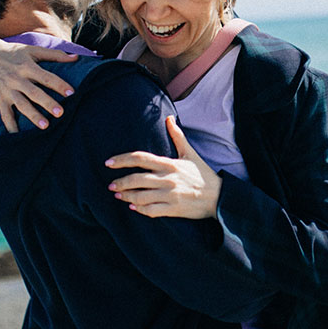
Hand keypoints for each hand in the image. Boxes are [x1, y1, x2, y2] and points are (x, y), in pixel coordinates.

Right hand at [0, 38, 78, 132]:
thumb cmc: (16, 52)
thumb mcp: (34, 49)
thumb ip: (55, 54)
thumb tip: (76, 57)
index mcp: (27, 66)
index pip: (46, 77)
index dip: (59, 85)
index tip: (71, 93)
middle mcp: (17, 79)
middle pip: (34, 93)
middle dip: (47, 103)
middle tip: (60, 113)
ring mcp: (8, 90)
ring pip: (21, 105)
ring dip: (32, 116)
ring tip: (45, 126)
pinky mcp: (0, 98)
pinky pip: (5, 114)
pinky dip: (10, 125)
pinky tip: (18, 135)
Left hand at [105, 116, 221, 218]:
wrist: (218, 197)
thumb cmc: (203, 174)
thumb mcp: (190, 153)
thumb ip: (177, 136)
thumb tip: (169, 118)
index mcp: (169, 163)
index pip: (140, 158)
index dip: (122, 160)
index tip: (109, 162)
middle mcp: (168, 179)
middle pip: (136, 179)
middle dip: (120, 182)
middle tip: (111, 185)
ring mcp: (170, 195)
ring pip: (141, 197)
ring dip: (127, 197)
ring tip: (119, 196)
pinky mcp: (173, 209)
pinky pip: (151, 210)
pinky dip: (140, 210)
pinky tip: (133, 207)